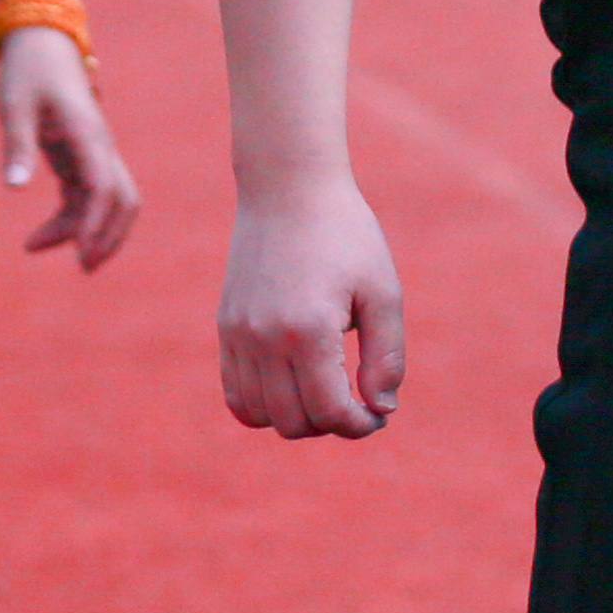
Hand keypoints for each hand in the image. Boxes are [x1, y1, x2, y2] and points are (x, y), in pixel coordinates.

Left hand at [0, 30, 144, 267]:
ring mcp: (93, 152)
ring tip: (34, 248)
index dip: (95, 222)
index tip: (79, 254)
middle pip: (123, 200)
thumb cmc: (28, 69)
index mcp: (87, 133)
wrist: (42, 40)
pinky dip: (69, 220)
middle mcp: (99, 146)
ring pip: (105, 202)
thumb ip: (16, 145)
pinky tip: (37, 237)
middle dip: (109, 236)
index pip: (103, 186)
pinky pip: (84, 197)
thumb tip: (14, 187)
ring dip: (84, 231)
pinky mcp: (81, 156)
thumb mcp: (14, 104)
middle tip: (84, 267)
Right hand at [221, 175, 407, 437]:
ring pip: (260, 416)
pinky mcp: (226, 329)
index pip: (330, 411)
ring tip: (326, 392)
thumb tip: (382, 410)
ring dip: (297, 418)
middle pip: (294, 422)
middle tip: (356, 401)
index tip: (378, 414)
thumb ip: (387, 356)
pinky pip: (236, 394)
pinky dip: (264, 406)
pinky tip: (294, 386)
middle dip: (331, 423)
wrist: (287, 188)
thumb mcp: (383, 292)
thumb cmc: (345, 235)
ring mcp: (238, 335)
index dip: (360, 424)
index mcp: (309, 329)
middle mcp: (265, 338)